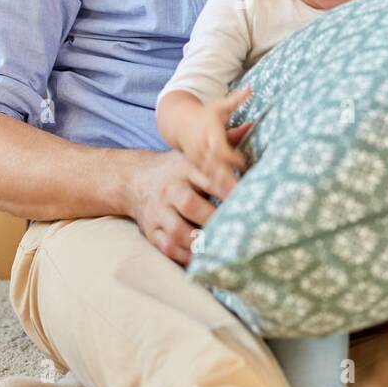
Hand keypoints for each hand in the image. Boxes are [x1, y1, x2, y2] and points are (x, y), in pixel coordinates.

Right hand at [126, 117, 253, 266]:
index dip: (228, 189)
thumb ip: (223, 144)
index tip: (249, 200)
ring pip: (177, 230)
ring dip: (199, 242)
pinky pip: (166, 247)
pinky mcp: (151, 231)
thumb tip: (252, 125)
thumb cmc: (177, 169)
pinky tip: (203, 261)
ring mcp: (158, 212)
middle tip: (238, 231)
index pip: (208, 177)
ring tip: (221, 250)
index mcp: (184, 168)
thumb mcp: (194, 154)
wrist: (135, 180)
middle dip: (214, 219)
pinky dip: (185, 256)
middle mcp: (170, 189)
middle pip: (190, 204)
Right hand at [177, 86, 253, 202]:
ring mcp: (197, 161)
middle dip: (226, 180)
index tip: (243, 164)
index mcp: (209, 133)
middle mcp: (202, 149)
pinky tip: (224, 207)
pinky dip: (214, 193)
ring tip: (233, 206)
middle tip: (240, 195)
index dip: (231, 156)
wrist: (178, 122)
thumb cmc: (205, 113)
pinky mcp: (196, 169)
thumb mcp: (219, 106)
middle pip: (214, 167)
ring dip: (220, 191)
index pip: (219, 147)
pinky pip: (205, 183)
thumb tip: (250, 89)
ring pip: (209, 178)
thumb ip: (235, 100)